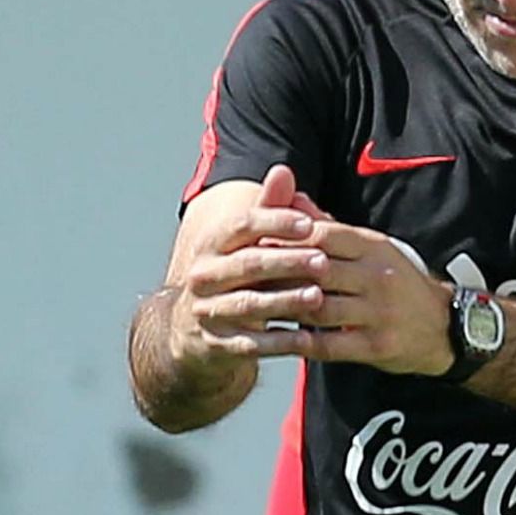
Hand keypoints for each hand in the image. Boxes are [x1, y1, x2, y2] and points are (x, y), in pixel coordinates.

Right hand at [170, 165, 326, 364]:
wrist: (192, 335)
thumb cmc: (236, 277)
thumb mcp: (249, 244)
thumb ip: (269, 210)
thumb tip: (284, 169)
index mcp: (211, 244)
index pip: (240, 226)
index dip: (275, 223)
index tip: (309, 223)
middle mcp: (203, 276)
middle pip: (247, 264)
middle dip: (286, 262)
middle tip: (323, 261)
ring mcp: (206, 311)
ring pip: (248, 303)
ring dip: (284, 300)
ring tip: (317, 297)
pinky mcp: (214, 344)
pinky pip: (248, 344)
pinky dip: (277, 342)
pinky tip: (306, 338)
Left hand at [257, 221, 455, 375]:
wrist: (443, 326)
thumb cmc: (396, 283)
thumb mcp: (370, 249)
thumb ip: (328, 225)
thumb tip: (290, 196)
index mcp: (374, 247)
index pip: (323, 235)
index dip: (285, 238)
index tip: (251, 243)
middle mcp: (378, 276)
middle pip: (316, 270)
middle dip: (276, 273)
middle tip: (239, 278)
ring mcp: (378, 312)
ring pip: (317, 307)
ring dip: (280, 309)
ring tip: (247, 310)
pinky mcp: (376, 345)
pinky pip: (326, 345)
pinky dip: (295, 343)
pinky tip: (271, 341)